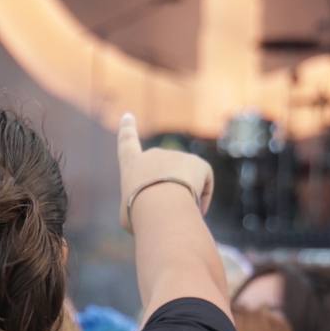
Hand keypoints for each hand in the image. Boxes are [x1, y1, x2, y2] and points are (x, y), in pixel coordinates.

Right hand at [116, 113, 211, 229]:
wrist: (159, 205)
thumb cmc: (138, 214)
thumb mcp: (128, 214)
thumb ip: (139, 207)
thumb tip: (153, 211)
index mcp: (131, 164)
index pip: (126, 142)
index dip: (127, 129)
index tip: (128, 116)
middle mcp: (153, 155)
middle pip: (164, 173)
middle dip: (168, 191)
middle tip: (167, 211)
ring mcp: (177, 156)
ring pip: (184, 182)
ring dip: (185, 197)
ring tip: (179, 213)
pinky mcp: (198, 163)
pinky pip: (203, 183)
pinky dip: (202, 197)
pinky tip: (196, 209)